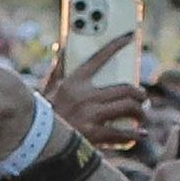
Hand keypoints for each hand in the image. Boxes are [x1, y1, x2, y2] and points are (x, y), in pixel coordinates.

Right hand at [49, 34, 149, 158]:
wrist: (37, 143)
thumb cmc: (44, 116)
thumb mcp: (47, 90)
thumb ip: (57, 69)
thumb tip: (60, 46)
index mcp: (73, 82)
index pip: (98, 57)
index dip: (116, 45)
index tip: (130, 36)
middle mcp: (84, 96)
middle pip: (124, 88)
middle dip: (139, 93)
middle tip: (142, 98)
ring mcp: (90, 115)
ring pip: (128, 107)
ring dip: (140, 111)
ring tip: (141, 115)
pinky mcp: (94, 135)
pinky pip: (123, 132)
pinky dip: (135, 134)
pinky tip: (140, 134)